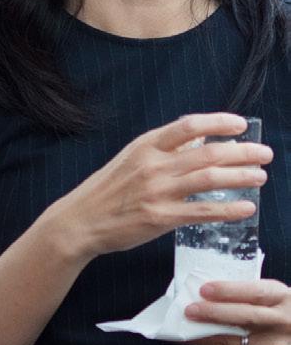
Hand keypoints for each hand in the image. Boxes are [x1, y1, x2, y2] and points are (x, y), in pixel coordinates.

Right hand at [58, 112, 271, 260]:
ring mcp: (157, 192)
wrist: (80, 222)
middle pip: (208, 153)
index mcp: (146, 145)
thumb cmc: (107, 191)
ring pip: (209, 179)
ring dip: (241, 177)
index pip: (189, 125)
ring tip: (260, 176)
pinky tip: (246, 208)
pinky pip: (203, 212)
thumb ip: (164, 150)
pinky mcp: (160, 218)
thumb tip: (201, 141)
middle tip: (264, 154)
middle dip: (242, 152)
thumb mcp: (131, 159)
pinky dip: (228, 210)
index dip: (219, 122)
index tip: (241, 126)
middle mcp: (153, 165)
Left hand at [184, 279, 290, 344]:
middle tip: (189, 310)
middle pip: (245, 317)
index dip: (229, 291)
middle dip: (213, 313)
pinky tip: (201, 342)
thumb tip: (216, 293)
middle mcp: (282, 322)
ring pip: (236, 341)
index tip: (204, 289)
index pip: (255, 292)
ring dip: (207, 337)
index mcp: (284, 298)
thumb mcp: (282, 297)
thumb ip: (257, 295)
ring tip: (184, 331)